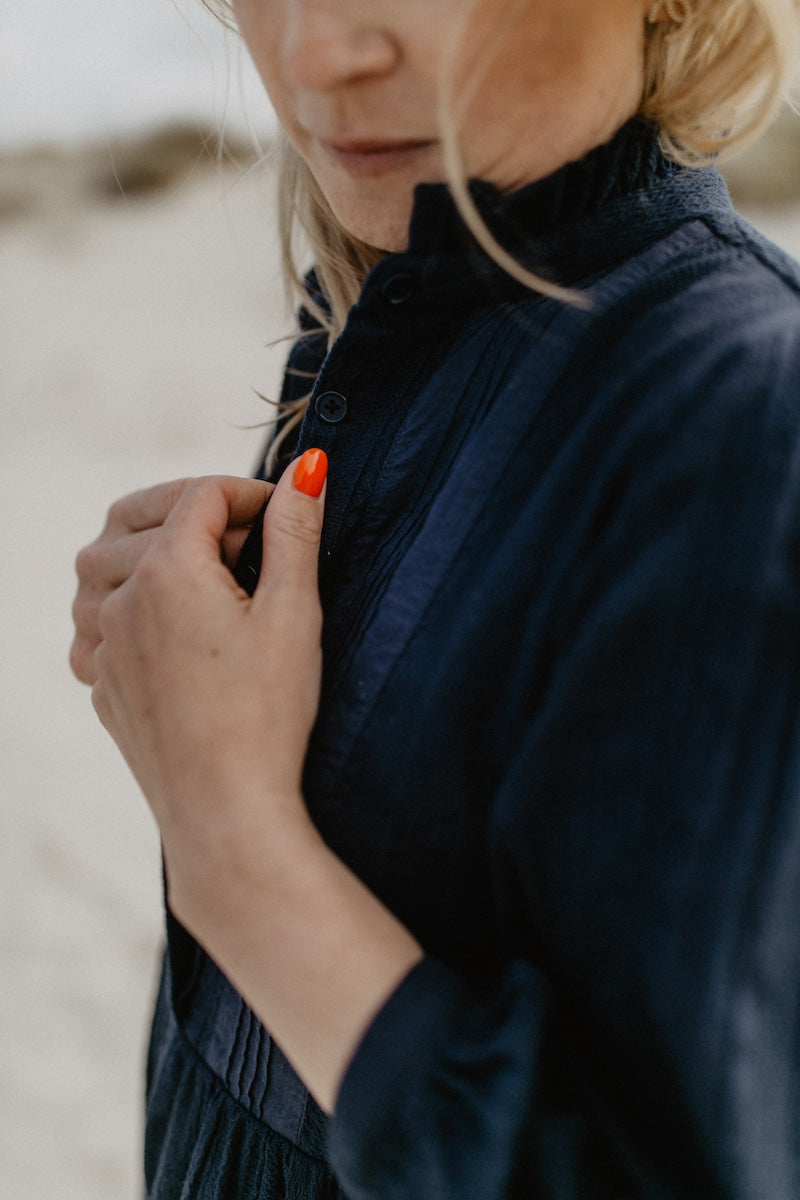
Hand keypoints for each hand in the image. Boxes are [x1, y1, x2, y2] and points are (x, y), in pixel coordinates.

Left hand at [85, 453, 423, 1113]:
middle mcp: (121, 599)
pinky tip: (165, 627)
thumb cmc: (269, 713)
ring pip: (98, 567)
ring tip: (197, 572)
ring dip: (143, 552)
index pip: (203, 495)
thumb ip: (295, 531)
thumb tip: (309, 466)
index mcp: (168, 570)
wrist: (227, 812)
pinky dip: (123, 606)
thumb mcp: (295, 614)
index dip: (250, 494)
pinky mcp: (103, 687)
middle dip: (191, 509)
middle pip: (140, 516)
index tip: (287, 514)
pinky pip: (95, 624)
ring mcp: (105, 646)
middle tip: (244, 536)